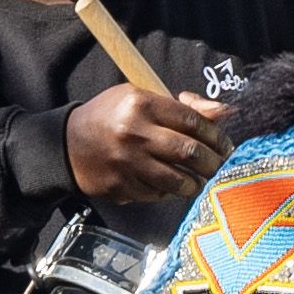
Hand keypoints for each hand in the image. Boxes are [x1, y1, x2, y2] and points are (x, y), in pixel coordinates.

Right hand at [64, 83, 224, 205]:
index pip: (192, 121)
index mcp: (141, 103)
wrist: (68, 144)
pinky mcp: (121, 186)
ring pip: (178, 180)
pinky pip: (159, 194)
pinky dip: (172, 192)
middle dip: (213, 162)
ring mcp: (127, 163)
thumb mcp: (142, 99)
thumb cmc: (112, 117)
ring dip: (196, 183)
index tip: (225, 143)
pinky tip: (174, 186)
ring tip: (200, 179)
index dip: (216, 135)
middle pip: (190, 152)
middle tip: (219, 165)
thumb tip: (224, 112)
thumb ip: (183, 107)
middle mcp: (134, 133)